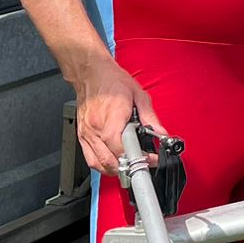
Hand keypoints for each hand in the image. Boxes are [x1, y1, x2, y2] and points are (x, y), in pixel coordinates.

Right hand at [72, 54, 161, 176]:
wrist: (90, 73)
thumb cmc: (112, 81)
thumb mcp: (138, 95)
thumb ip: (150, 117)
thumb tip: (161, 132)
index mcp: (112, 118)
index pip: (121, 148)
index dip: (137, 158)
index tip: (150, 159)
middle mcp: (97, 128)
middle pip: (110, 161)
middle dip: (128, 168)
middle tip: (142, 164)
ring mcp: (87, 134)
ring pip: (99, 164)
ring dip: (115, 170)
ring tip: (129, 165)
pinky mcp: (82, 135)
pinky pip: (90, 159)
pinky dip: (102, 165)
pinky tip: (113, 162)